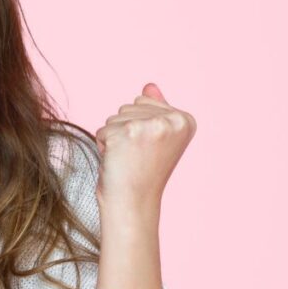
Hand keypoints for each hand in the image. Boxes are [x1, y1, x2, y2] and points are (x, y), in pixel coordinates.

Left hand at [94, 83, 195, 227]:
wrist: (133, 202)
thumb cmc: (142, 172)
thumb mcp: (155, 138)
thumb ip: (155, 109)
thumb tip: (149, 85)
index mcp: (185, 120)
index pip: (143, 101)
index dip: (138, 126)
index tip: (149, 149)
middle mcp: (172, 121)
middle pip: (128, 107)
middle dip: (124, 130)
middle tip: (136, 156)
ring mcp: (151, 126)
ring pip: (114, 117)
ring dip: (114, 138)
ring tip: (127, 159)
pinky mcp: (128, 133)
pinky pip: (102, 129)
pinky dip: (103, 145)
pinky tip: (117, 161)